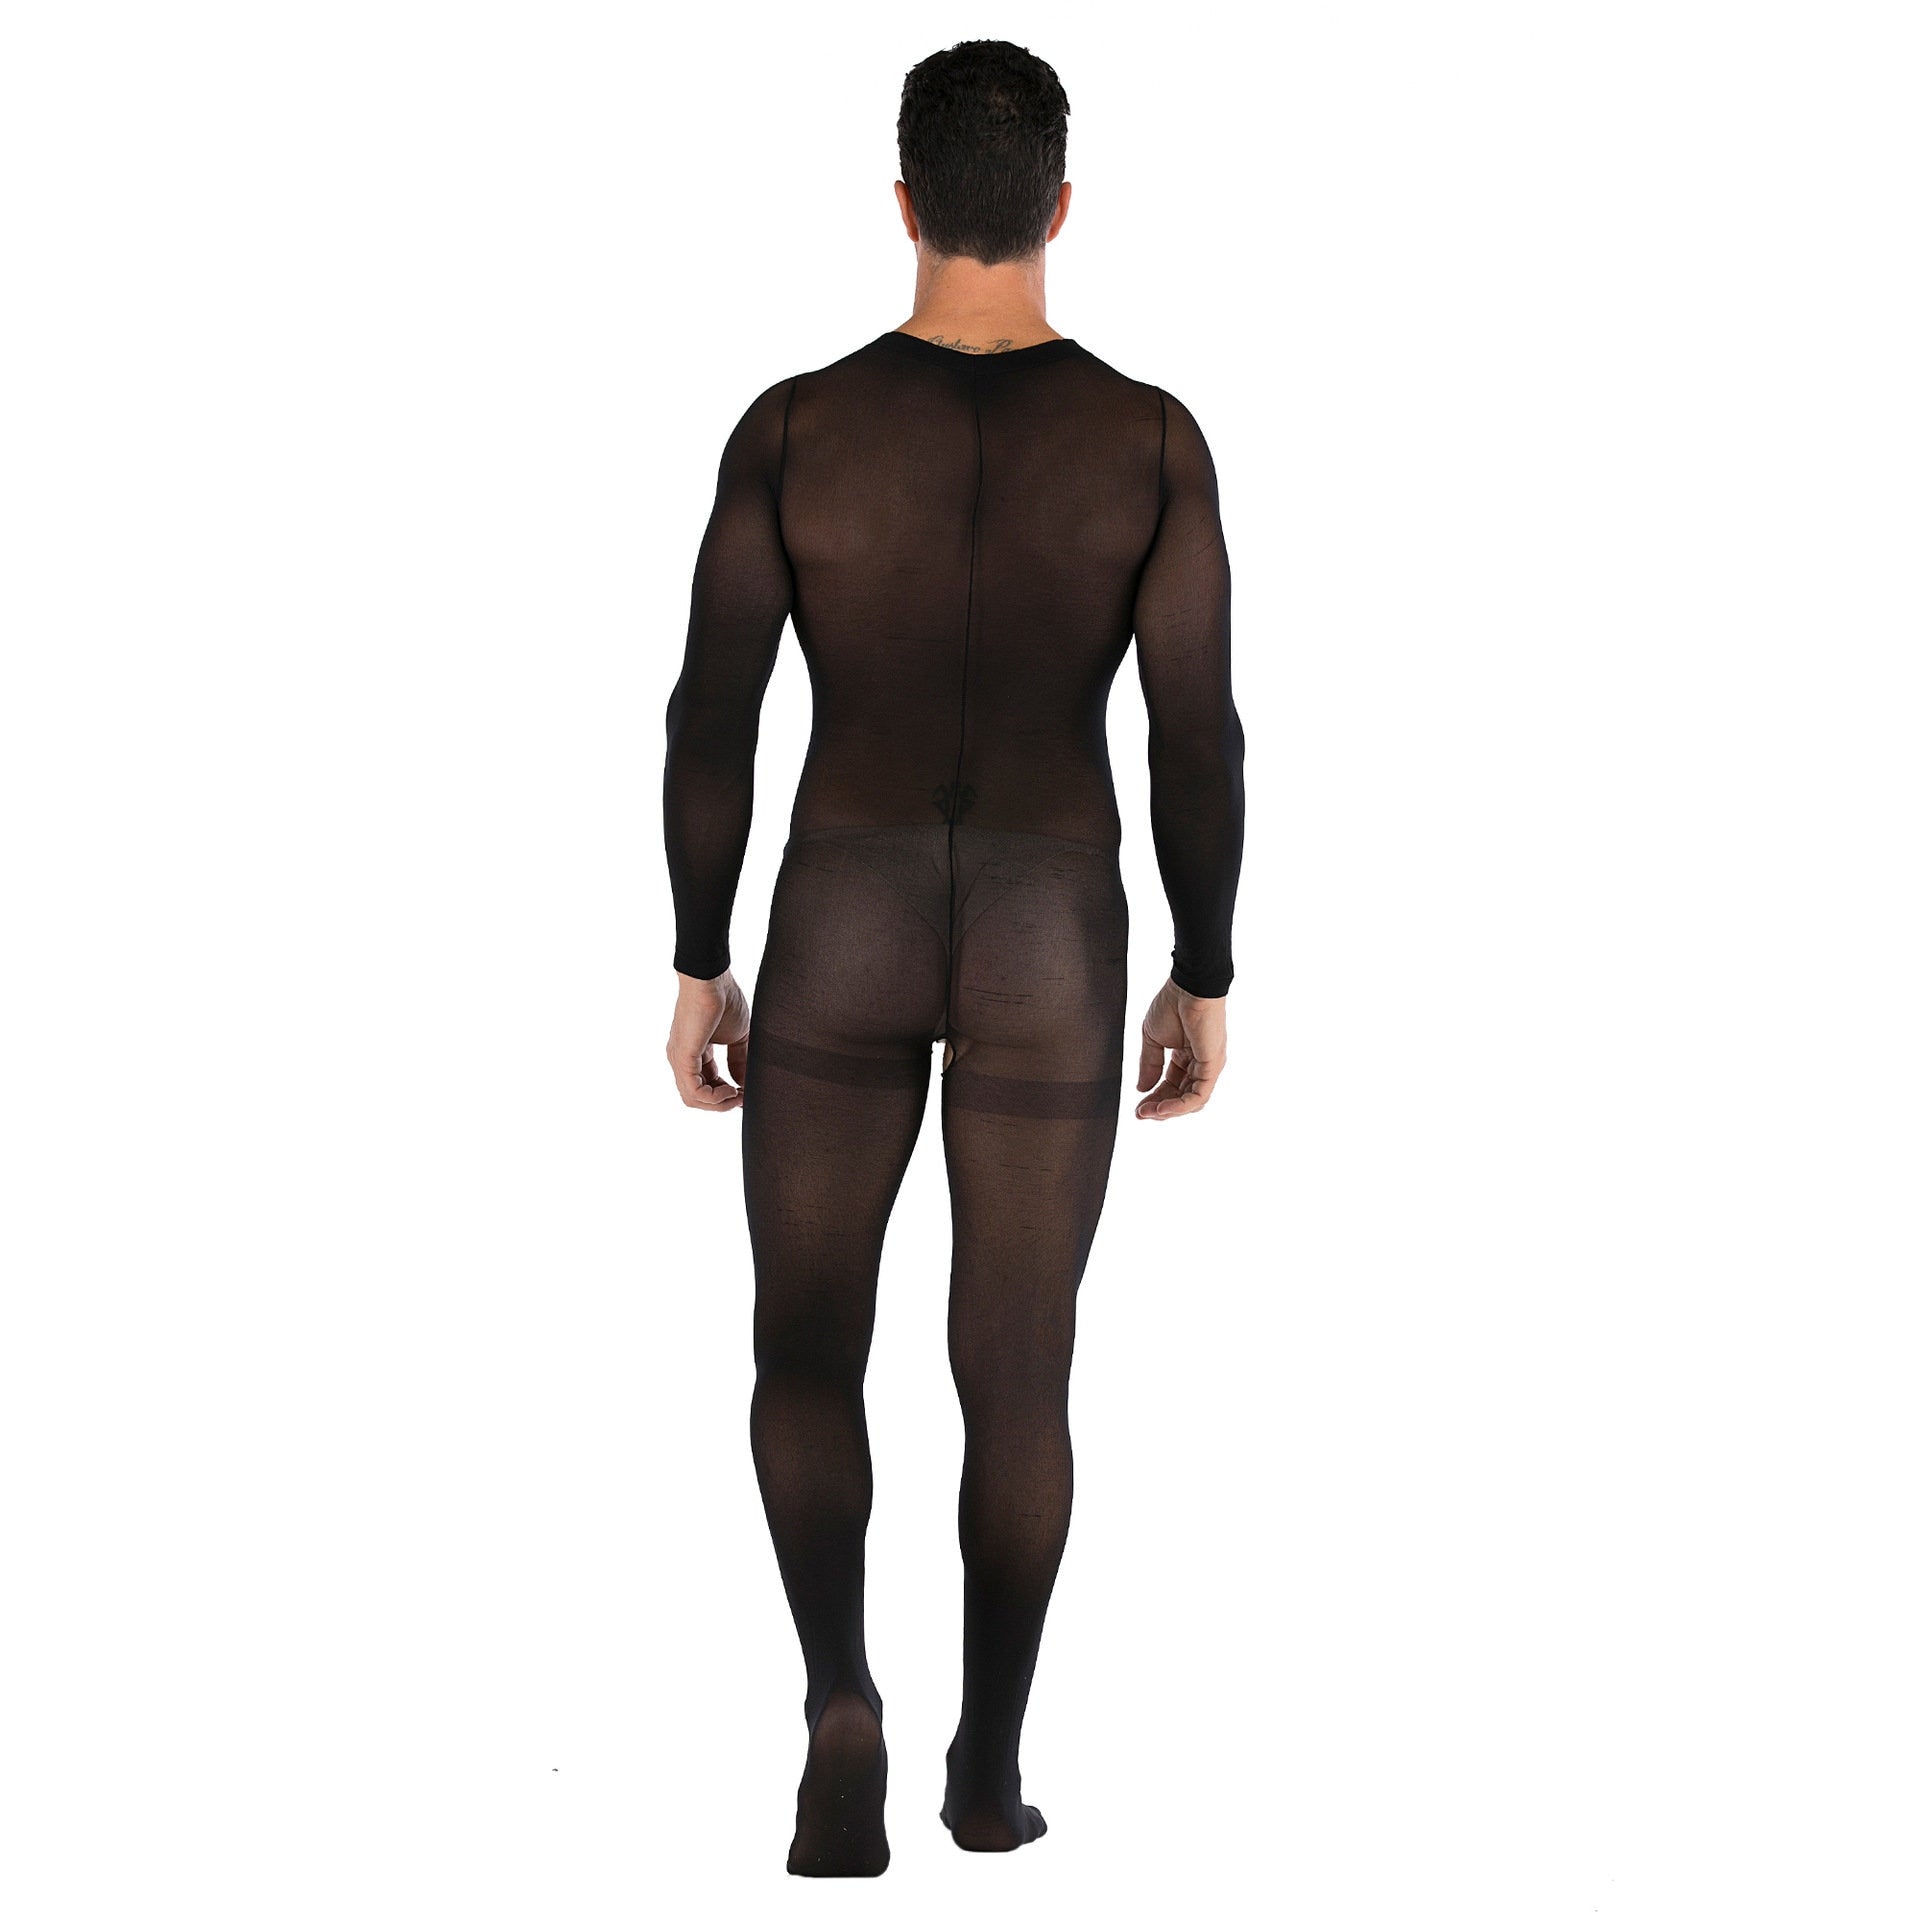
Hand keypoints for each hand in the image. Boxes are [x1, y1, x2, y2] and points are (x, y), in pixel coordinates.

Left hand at [667, 969, 750, 1111]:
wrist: (713, 980)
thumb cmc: (724, 1000)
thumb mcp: (737, 1037)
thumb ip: (739, 1060)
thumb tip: (744, 1083)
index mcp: (694, 1053)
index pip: (705, 1085)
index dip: (726, 1094)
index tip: (746, 1093)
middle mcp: (682, 1059)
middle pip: (697, 1097)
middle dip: (722, 1103)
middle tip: (744, 1098)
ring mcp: (679, 1059)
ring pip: (693, 1099)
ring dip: (719, 1104)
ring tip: (738, 1095)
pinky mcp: (682, 1058)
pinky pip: (694, 1091)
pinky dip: (714, 1098)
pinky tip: (731, 1090)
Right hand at [1134, 978, 1226, 1119]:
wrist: (1188, 987)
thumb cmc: (1172, 1005)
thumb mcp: (1152, 1039)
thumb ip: (1149, 1065)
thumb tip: (1141, 1088)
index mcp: (1185, 1056)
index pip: (1171, 1086)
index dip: (1154, 1098)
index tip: (1137, 1108)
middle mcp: (1199, 1064)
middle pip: (1181, 1097)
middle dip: (1159, 1108)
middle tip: (1140, 1114)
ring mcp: (1208, 1066)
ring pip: (1191, 1101)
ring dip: (1168, 1111)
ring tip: (1148, 1113)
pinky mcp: (1212, 1066)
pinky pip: (1198, 1095)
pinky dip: (1180, 1106)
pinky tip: (1161, 1108)